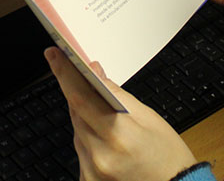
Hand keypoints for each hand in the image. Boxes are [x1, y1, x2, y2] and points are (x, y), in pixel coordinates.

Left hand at [45, 47, 197, 180]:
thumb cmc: (168, 157)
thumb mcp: (149, 118)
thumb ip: (117, 95)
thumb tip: (95, 72)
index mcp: (118, 135)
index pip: (80, 97)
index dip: (64, 73)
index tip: (54, 55)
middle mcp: (100, 156)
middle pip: (76, 113)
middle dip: (77, 92)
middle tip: (78, 74)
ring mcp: (92, 172)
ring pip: (78, 131)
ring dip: (84, 117)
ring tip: (104, 114)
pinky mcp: (88, 180)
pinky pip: (81, 150)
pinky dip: (88, 138)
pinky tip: (104, 138)